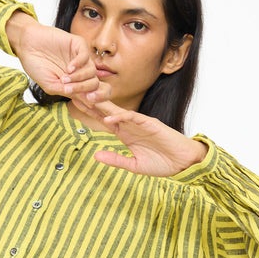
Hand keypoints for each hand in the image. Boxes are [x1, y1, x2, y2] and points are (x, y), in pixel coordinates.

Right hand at [5, 11, 103, 98]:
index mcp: (76, 82)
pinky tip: (68, 68)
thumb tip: (90, 104)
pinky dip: (78, 64)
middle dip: (83, 89)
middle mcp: (80, 71)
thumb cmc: (37, 66)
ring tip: (63, 79)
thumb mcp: (52, 86)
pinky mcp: (77, 44)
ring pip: (91, 71)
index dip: (93, 102)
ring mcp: (80, 58)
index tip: (90, 109)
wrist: (27, 46)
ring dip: (79, 78)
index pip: (91, 93)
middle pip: (94, 83)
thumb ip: (70, 93)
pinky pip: (86, 56)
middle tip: (68, 89)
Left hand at [73, 94, 207, 176]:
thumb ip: (115, 159)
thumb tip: (95, 155)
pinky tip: (108, 119)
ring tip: (86, 99)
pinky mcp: (151, 124)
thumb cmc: (162, 163)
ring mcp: (140, 123)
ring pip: (118, 110)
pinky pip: (133, 118)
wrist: (183, 163)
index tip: (75, 103)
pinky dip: (121, 118)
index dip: (90, 111)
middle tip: (75, 92)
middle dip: (92, 102)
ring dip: (102, 105)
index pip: (104, 119)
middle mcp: (130, 125)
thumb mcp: (133, 165)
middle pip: (107, 110)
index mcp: (125, 133)